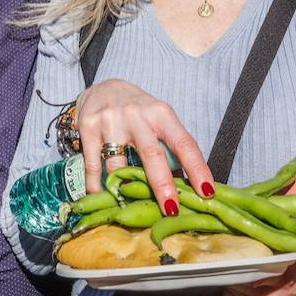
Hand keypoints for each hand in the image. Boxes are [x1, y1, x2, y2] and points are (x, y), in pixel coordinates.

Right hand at [75, 79, 211, 213]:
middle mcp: (137, 115)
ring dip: (124, 189)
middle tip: (171, 210)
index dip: (197, 168)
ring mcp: (111, 120)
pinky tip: (102, 197)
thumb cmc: (138, 110)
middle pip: (152, 154)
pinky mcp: (89, 127)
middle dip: (162, 184)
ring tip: (130, 209)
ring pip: (119, 164)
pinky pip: (94, 164)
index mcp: (161, 113)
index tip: (207, 192)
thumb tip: (184, 188)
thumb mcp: (158, 121)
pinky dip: (97, 185)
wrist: (103, 86)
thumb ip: (170, 149)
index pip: (184, 143)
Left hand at [222, 255, 295, 295]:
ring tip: (226, 276)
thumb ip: (275, 248)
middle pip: (239, 287)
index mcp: (282, 282)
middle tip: (221, 264)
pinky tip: (232, 293)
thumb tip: (251, 233)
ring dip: (230, 289)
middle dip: (229, 275)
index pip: (247, 273)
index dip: (234, 265)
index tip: (225, 256)